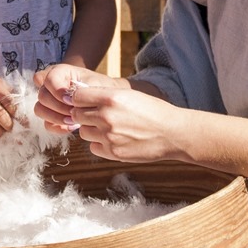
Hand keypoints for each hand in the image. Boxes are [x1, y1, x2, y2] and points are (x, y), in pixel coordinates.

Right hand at [33, 64, 122, 133]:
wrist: (107, 100)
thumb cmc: (101, 88)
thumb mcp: (94, 84)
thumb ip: (80, 88)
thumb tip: (67, 99)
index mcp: (59, 72)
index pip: (49, 79)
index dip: (57, 91)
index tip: (72, 100)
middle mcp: (50, 84)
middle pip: (42, 96)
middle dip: (59, 107)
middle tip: (75, 112)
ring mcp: (49, 100)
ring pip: (40, 110)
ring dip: (56, 117)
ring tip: (74, 120)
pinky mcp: (51, 115)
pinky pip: (46, 123)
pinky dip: (58, 127)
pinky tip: (71, 127)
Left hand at [63, 85, 185, 163]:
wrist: (172, 133)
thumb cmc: (152, 110)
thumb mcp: (128, 94)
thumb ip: (104, 95)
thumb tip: (78, 97)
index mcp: (110, 98)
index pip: (76, 96)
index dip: (79, 98)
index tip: (84, 101)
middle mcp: (106, 116)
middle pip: (76, 115)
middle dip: (83, 114)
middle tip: (96, 115)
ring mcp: (108, 136)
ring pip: (83, 132)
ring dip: (91, 129)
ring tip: (109, 127)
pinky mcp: (112, 153)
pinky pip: (93, 147)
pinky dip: (100, 144)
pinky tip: (114, 139)